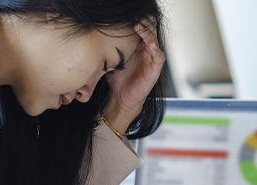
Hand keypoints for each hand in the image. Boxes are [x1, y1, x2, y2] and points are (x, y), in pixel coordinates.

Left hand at [103, 18, 164, 133]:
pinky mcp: (156, 68)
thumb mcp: (112, 58)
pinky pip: (158, 55)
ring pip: (154, 39)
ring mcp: (152, 57)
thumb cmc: (117, 78)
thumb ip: (111, 46)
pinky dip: (155, 48)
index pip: (140, 27)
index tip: (126, 15)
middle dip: (143, 22)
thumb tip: (98, 32)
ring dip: (148, 32)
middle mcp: (147, 49)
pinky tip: (149, 43)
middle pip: (150, 29)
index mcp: (137, 45)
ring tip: (139, 26)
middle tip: (134, 18)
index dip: (135, 20)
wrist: (121, 98)